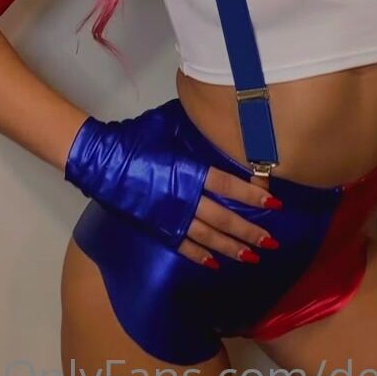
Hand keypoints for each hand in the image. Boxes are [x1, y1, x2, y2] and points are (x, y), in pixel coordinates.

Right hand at [64, 100, 279, 264]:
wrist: (102, 162)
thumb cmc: (135, 138)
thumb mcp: (167, 126)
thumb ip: (191, 127)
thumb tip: (209, 111)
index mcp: (190, 171)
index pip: (229, 186)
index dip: (253, 195)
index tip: (274, 204)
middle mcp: (186, 197)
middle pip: (224, 218)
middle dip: (249, 231)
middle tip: (272, 243)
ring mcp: (171, 216)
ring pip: (208, 237)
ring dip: (232, 248)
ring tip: (252, 257)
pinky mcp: (157, 228)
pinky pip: (183, 246)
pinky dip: (200, 256)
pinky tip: (215, 264)